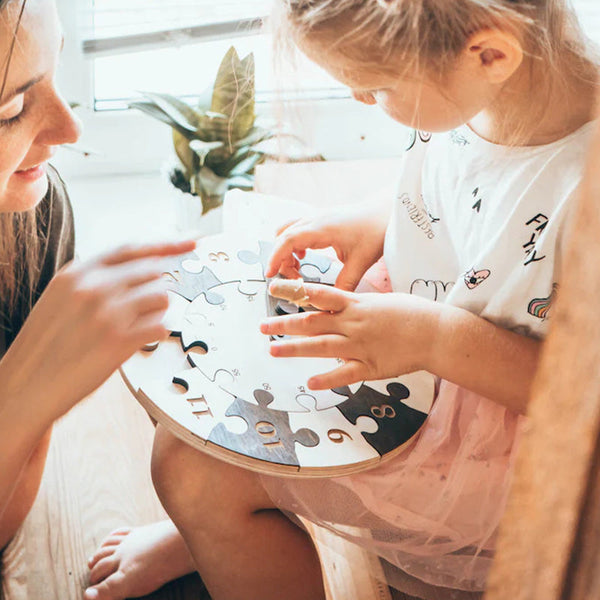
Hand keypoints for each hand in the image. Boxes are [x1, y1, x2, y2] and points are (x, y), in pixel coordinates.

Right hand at [0, 240, 194, 421]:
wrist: (24, 387)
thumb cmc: (47, 345)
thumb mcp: (61, 298)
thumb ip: (96, 280)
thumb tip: (143, 271)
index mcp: (78, 272)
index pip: (134, 248)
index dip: (168, 244)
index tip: (193, 241)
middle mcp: (94, 286)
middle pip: (155, 272)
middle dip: (157, 290)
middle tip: (145, 310)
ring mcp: (107, 312)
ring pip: (163, 297)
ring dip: (158, 312)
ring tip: (135, 328)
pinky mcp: (119, 341)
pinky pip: (161, 326)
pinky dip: (156, 334)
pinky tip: (137, 343)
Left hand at [260, 282, 440, 388]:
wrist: (436, 333)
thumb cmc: (413, 312)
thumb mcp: (382, 299)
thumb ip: (358, 304)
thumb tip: (340, 304)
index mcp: (356, 304)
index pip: (318, 294)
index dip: (294, 291)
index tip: (273, 289)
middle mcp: (353, 324)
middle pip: (312, 323)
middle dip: (284, 324)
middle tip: (262, 327)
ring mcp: (360, 346)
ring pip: (321, 347)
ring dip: (294, 349)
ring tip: (273, 351)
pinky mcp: (370, 367)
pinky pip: (344, 374)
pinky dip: (326, 379)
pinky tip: (309, 383)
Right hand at [265, 204, 388, 291]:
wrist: (386, 212)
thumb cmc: (376, 230)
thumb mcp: (361, 262)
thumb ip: (344, 283)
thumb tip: (332, 304)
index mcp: (322, 228)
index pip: (288, 240)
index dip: (275, 258)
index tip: (269, 274)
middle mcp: (315, 220)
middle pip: (283, 237)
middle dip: (280, 259)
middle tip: (291, 280)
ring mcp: (316, 218)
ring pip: (287, 231)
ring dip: (285, 250)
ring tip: (297, 269)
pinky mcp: (320, 220)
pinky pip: (296, 229)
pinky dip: (293, 244)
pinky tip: (305, 256)